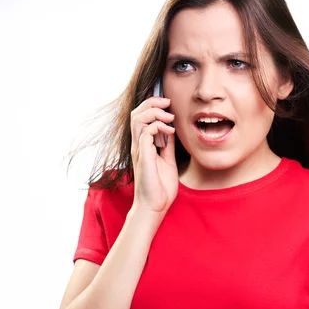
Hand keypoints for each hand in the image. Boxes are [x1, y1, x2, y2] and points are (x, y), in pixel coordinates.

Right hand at [130, 96, 177, 216]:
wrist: (155, 206)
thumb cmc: (160, 188)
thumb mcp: (168, 161)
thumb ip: (167, 146)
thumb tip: (171, 131)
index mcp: (142, 146)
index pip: (140, 117)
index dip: (152, 106)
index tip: (168, 106)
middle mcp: (138, 145)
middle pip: (136, 113)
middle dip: (152, 102)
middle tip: (168, 103)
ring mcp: (139, 150)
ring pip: (138, 119)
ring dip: (155, 112)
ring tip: (170, 117)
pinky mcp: (143, 156)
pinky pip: (145, 132)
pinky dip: (158, 126)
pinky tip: (170, 132)